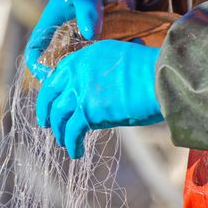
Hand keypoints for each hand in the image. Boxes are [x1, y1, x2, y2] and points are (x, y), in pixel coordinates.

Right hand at [25, 0, 134, 79]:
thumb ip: (88, 9)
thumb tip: (90, 34)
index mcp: (52, 26)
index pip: (36, 52)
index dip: (39, 66)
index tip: (50, 76)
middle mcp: (67, 38)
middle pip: (61, 65)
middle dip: (71, 74)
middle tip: (89, 76)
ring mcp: (86, 42)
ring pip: (85, 64)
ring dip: (98, 66)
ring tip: (115, 59)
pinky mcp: (105, 42)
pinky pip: (108, 55)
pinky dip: (119, 54)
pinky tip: (135, 43)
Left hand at [37, 40, 162, 157]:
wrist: (161, 77)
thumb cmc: (153, 69)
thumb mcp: (125, 56)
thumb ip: (111, 64)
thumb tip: (117, 69)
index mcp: (86, 55)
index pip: (59, 73)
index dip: (53, 90)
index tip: (53, 101)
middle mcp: (77, 70)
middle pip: (50, 94)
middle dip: (46, 111)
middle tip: (47, 123)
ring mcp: (80, 91)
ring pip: (58, 116)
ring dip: (60, 132)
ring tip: (65, 142)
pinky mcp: (87, 112)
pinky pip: (72, 132)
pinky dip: (72, 144)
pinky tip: (77, 152)